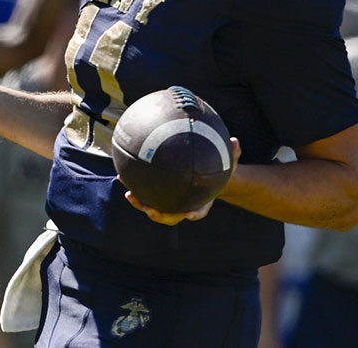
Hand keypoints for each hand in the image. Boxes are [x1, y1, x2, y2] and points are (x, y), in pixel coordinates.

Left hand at [123, 137, 240, 225]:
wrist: (205, 175)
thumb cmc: (216, 169)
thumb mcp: (228, 161)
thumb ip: (232, 153)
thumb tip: (236, 140)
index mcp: (201, 201)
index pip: (199, 210)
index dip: (194, 213)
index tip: (190, 214)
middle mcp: (183, 205)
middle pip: (171, 216)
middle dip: (160, 215)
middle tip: (151, 210)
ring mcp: (169, 202)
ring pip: (154, 208)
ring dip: (140, 204)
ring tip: (130, 194)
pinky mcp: (157, 195)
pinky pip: (145, 193)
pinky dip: (134, 186)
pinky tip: (122, 175)